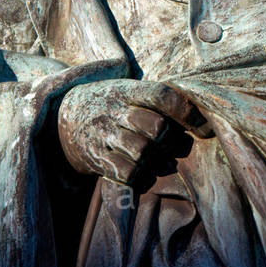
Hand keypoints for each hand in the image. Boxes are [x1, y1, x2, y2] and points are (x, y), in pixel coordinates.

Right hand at [56, 78, 210, 184]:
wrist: (60, 115)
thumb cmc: (111, 105)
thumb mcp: (129, 92)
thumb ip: (159, 101)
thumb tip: (202, 123)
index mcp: (127, 90)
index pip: (162, 95)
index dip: (188, 112)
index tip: (205, 128)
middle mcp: (113, 110)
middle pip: (157, 128)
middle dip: (170, 141)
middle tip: (170, 146)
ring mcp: (101, 134)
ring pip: (142, 152)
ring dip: (155, 160)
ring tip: (154, 158)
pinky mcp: (93, 157)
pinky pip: (126, 172)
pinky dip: (141, 176)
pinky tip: (142, 171)